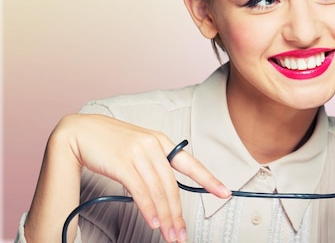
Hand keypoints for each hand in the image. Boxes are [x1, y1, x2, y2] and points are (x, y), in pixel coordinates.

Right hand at [55, 114, 230, 241]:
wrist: (81, 131)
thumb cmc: (109, 142)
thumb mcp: (138, 148)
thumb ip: (154, 164)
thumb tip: (165, 192)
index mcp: (161, 142)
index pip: (191, 164)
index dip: (209, 179)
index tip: (224, 192)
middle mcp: (154, 146)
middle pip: (172, 186)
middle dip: (178, 213)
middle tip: (181, 234)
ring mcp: (139, 153)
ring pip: (158, 191)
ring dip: (164, 217)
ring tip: (169, 235)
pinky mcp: (123, 163)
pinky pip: (140, 190)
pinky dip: (148, 209)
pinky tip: (152, 222)